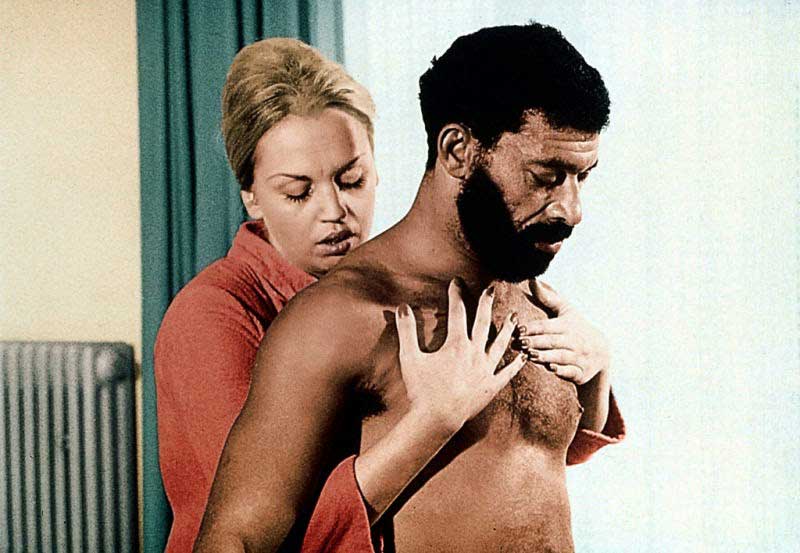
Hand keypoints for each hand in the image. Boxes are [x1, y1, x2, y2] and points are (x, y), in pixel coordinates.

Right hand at [395, 279, 525, 432]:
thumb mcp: (410, 357)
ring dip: (507, 329)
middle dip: (486, 303)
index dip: (456, 295)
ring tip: (514, 317)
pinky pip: (507, 373)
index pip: (458, 312)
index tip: (457, 282)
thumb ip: (407, 331)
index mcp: (456, 344)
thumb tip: (402, 308)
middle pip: (483, 323)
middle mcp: (475, 353)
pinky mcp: (491, 387)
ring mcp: (485, 370)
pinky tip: (524, 356)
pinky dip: (516, 364)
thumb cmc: (422, 389)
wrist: (437, 418)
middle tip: (492, 288)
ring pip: (500, 344)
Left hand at [518, 280, 609, 384]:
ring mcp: (579, 357)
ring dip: (545, 356)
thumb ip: (547, 298)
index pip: (548, 326)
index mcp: (568, 325)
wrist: (602, 351)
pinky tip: (550, 368)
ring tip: (529, 355)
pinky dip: (562, 370)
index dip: (533, 327)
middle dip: (536, 342)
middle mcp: (574, 341)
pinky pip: (572, 372)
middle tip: (519, 343)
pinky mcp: (581, 373)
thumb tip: (532, 279)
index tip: (519, 329)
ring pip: (561, 356)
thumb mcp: (565, 311)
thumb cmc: (576, 327)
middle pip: (552, 341)